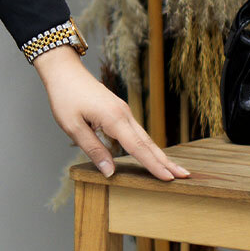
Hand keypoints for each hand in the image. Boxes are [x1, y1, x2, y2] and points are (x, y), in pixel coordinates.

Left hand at [32, 46, 191, 181]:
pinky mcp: (120, 111)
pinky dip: (148, 146)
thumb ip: (93, 149)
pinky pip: (137, 132)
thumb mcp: (73, 126)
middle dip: (166, 161)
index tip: (169, 178)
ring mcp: (124, 111)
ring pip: (145, 137)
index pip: (138, 147)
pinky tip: (152, 154)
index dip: (153, 165)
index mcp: (113, 118)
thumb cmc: (65, 97)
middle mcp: (124, 114)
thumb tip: (109, 172)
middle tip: (184, 176)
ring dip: (159, 154)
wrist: (65, 71)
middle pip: (148, 143)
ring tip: (173, 170)